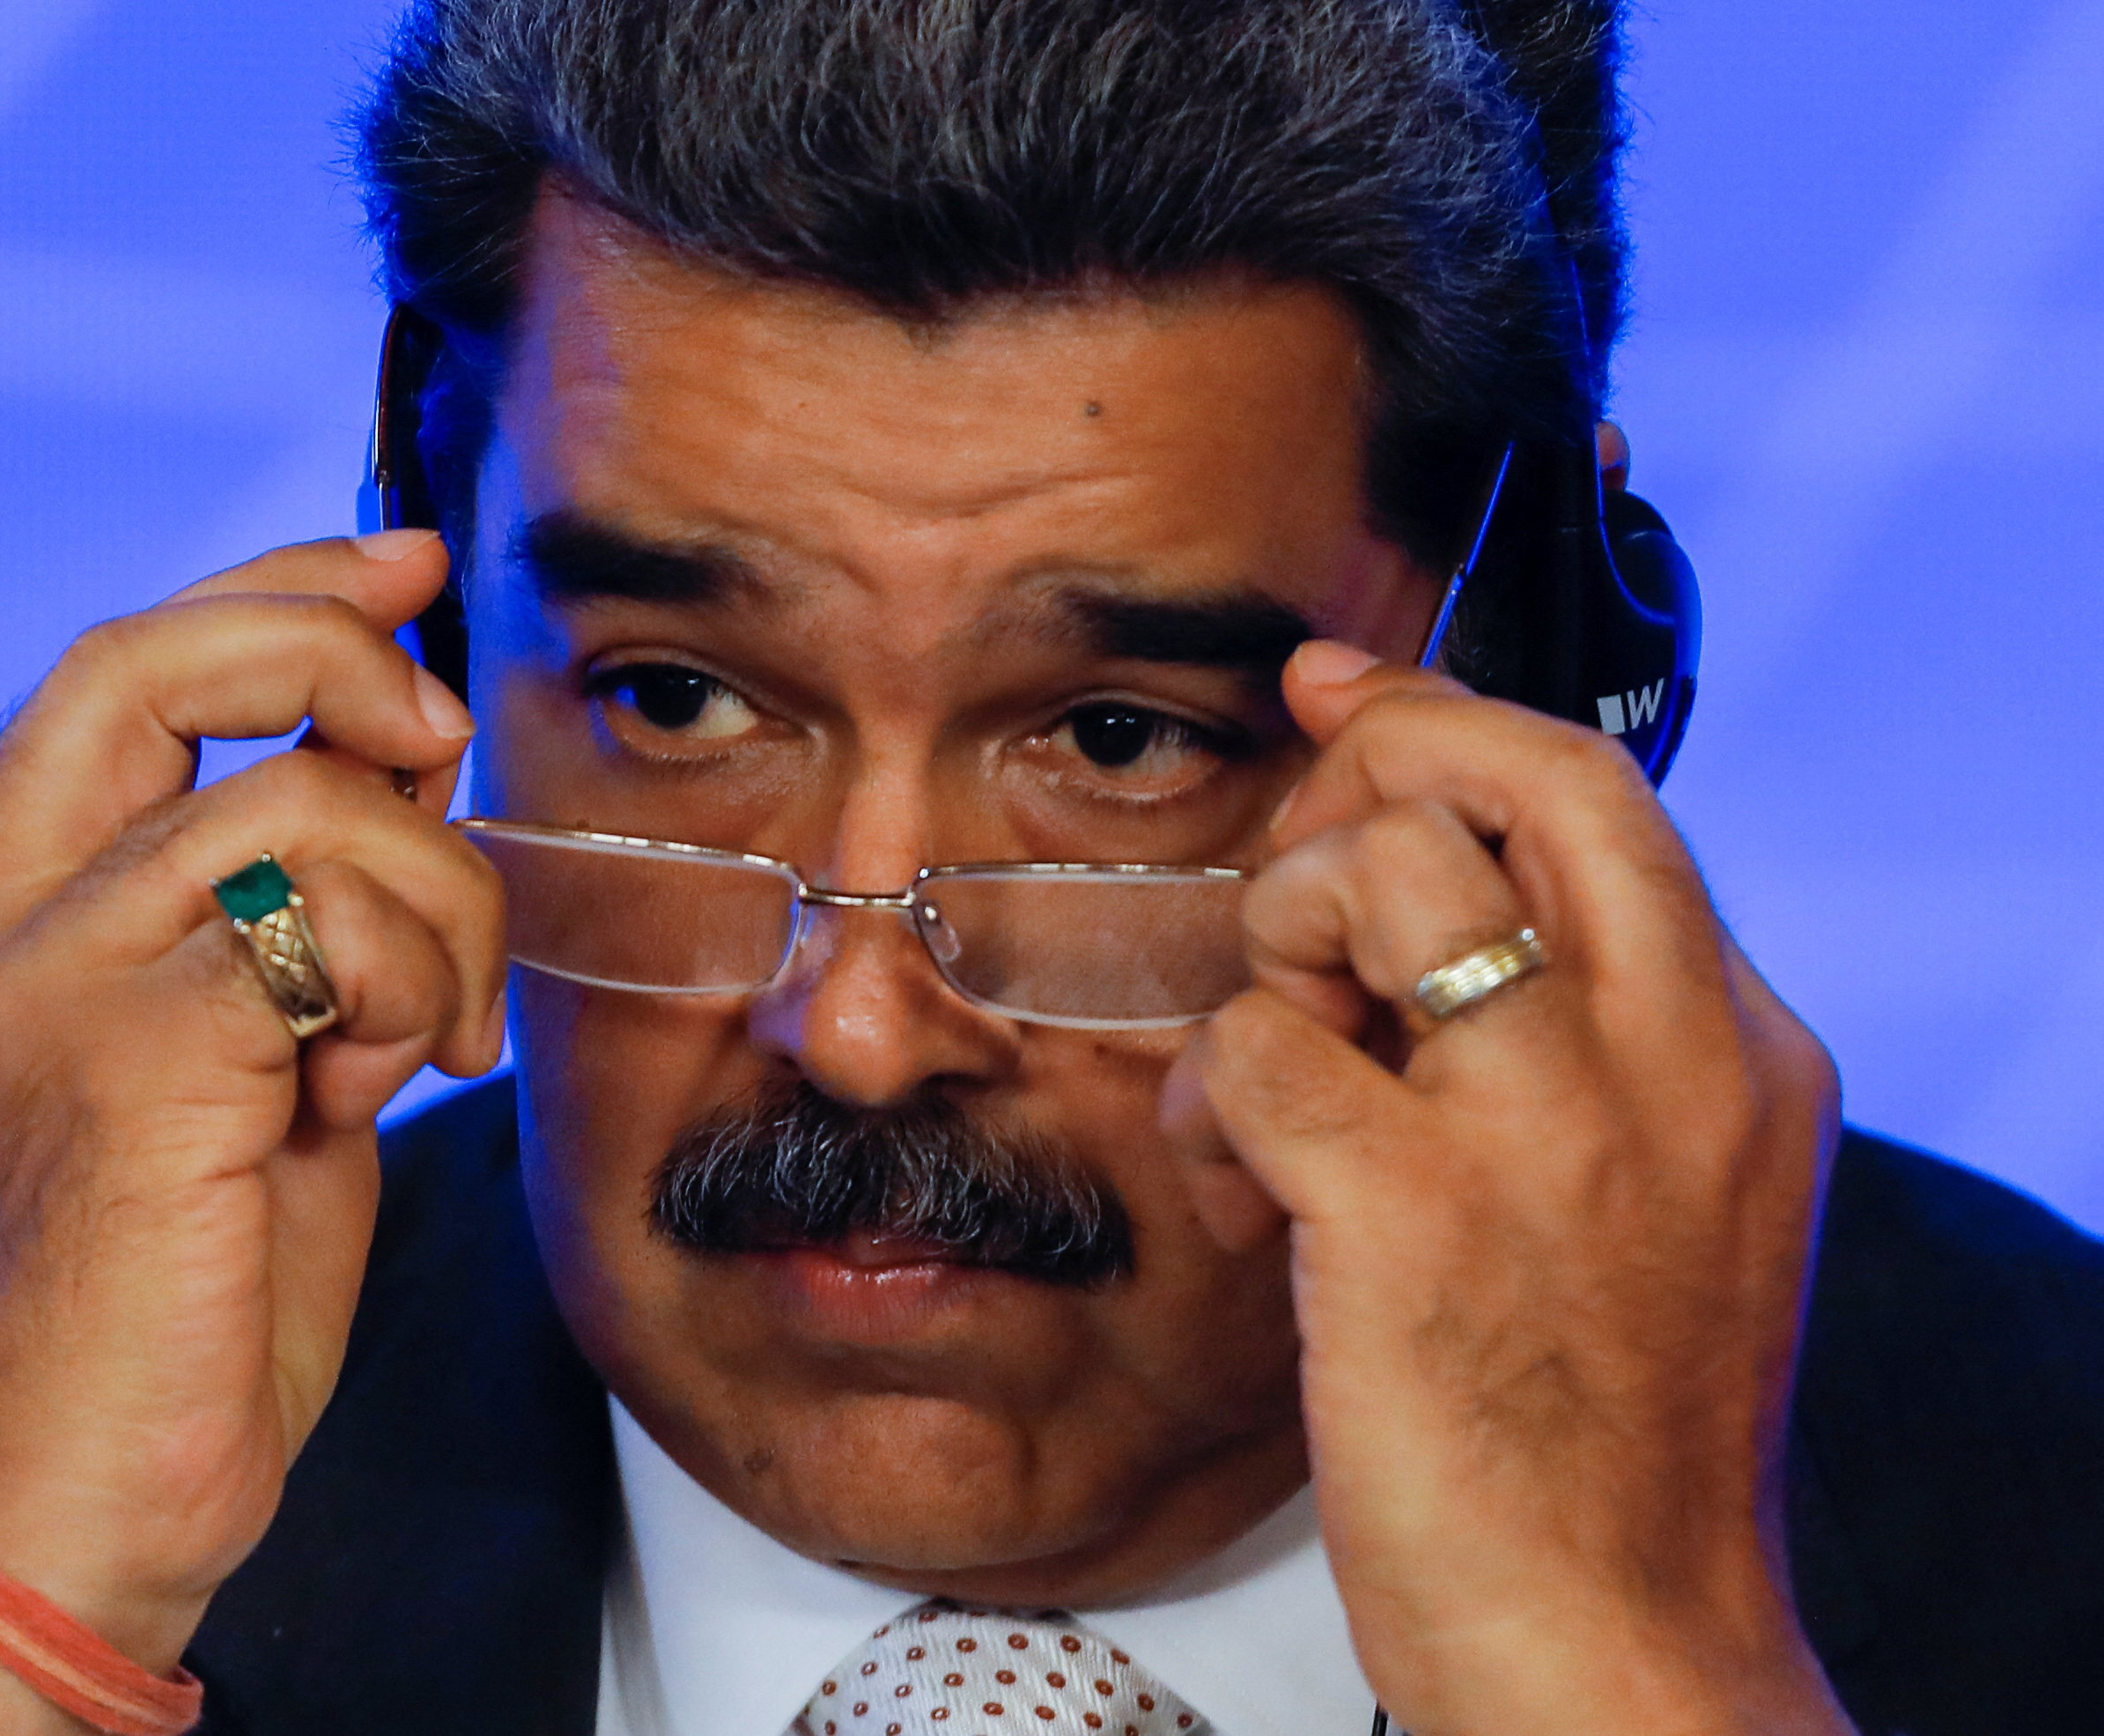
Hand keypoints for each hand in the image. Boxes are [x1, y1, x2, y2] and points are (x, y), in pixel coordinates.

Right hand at [0, 531, 501, 1666]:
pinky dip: (406, 980)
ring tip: (426, 1031)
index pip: (115, 678)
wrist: (89, 1501)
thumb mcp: (240, 1069)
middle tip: (439, 717)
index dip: (269, 593)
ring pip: (293, 795)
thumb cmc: (180, 1303)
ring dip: (427, 897)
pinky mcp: (124, 1049)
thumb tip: (398, 770)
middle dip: (324, 639)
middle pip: (145, 659)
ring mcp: (40, 981)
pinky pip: (327, 914)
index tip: (402, 565)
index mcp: (1, 924)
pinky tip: (384, 1083)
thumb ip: (282, 922)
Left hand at [1161, 644, 1851, 1735]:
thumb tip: (1426, 910)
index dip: (1453, 723)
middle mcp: (1670, 1058)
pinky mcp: (1413, 1210)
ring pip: (1373, 881)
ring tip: (1276, 1073)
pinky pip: (1258, 1046)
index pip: (1602, 800)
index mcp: (1739, 1051)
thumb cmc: (1608, 1436)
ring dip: (1279, 949)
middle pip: (1518, 780)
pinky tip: (1245, 1192)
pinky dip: (1214, 1100)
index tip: (1348, 695)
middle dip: (1378, 758)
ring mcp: (1547, 1127)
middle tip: (1297, 855)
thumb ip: (1587, 1049)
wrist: (1618, 1639)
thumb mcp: (1666, 1206)